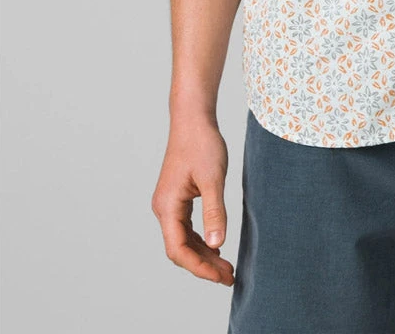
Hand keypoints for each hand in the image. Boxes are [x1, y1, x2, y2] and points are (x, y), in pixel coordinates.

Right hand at [151, 115, 233, 285]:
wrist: (193, 118)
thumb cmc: (202, 143)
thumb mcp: (213, 178)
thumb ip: (215, 212)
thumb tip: (217, 244)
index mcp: (168, 206)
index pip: (178, 250)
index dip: (199, 267)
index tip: (221, 276)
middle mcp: (164, 208)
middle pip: (180, 249)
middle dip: (203, 265)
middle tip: (229, 276)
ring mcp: (169, 203)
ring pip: (183, 240)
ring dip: (203, 254)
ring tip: (226, 267)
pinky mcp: (177, 198)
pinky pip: (186, 228)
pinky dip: (200, 240)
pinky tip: (216, 246)